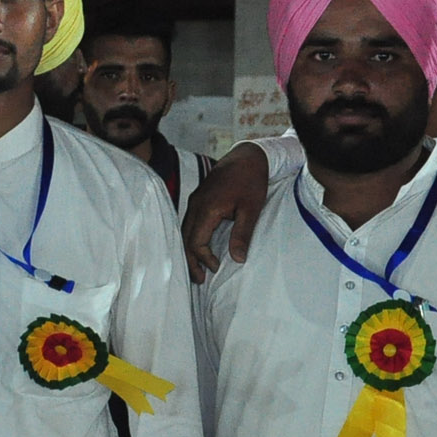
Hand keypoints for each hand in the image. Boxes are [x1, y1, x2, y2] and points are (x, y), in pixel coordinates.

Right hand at [180, 142, 268, 283]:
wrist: (247, 156)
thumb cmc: (251, 181)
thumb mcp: (251, 209)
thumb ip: (242, 235)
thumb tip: (237, 259)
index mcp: (207, 209)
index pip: (196, 242)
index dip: (204, 258)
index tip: (217, 267)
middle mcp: (196, 205)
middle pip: (185, 239)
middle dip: (191, 261)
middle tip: (199, 280)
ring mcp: (195, 201)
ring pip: (185, 231)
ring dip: (190, 250)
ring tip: (197, 267)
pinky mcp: (199, 199)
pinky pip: (189, 223)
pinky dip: (192, 238)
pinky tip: (200, 246)